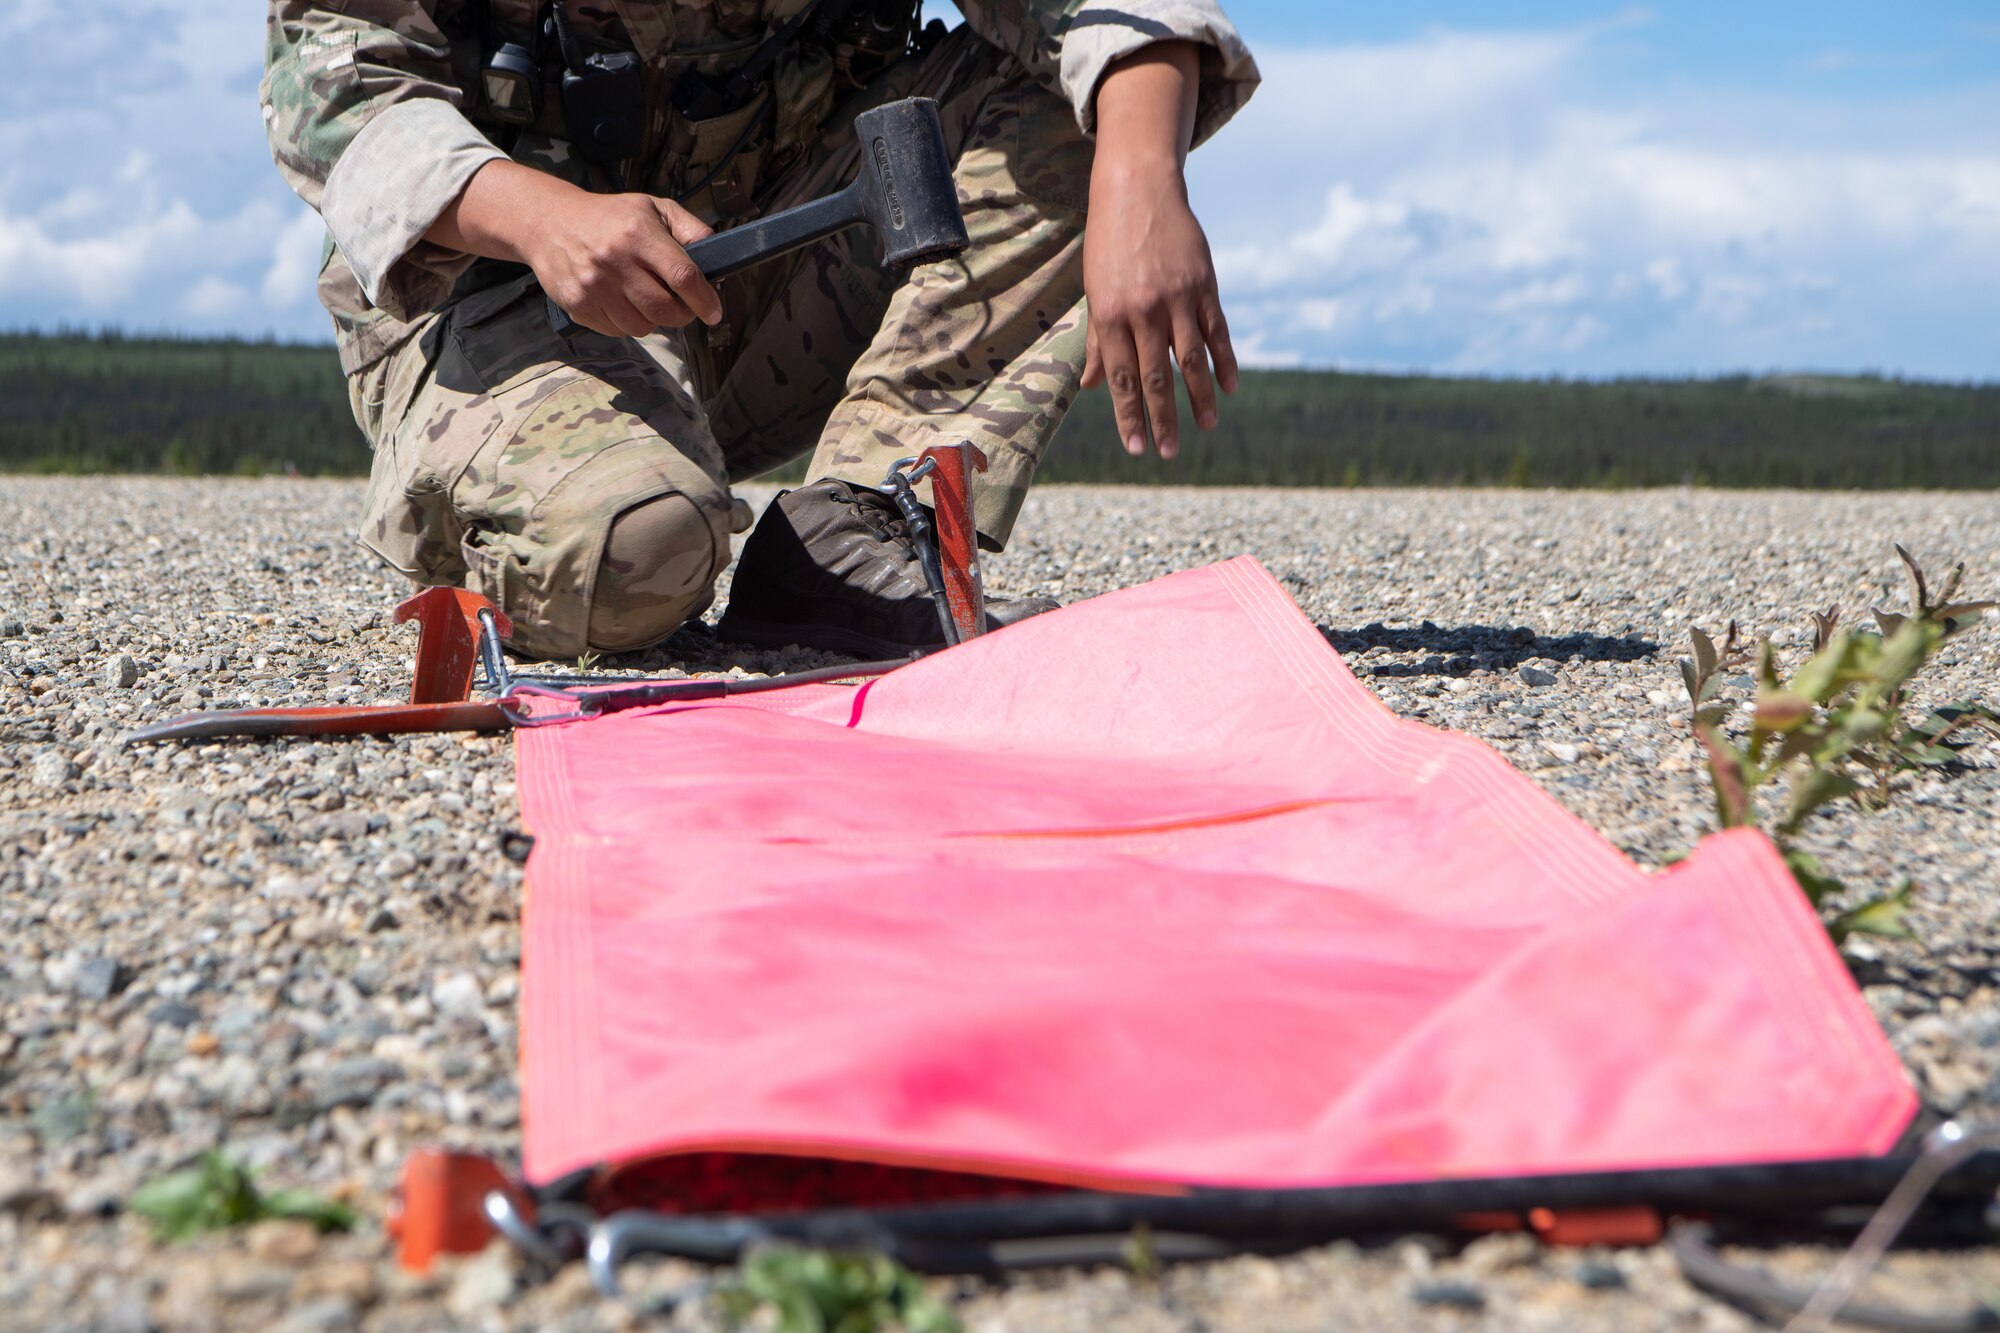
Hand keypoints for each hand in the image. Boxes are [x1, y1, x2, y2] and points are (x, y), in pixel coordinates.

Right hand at [425, 160, 723, 336]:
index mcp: (638, 233)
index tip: (714, 312)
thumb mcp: (652, 208)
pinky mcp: (577, 304)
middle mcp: (614, 260)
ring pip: (642, 326)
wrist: (549, 222)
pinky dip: (627, 323)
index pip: (683, 276)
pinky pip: (617, 331)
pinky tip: (622, 302)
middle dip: (682, 315)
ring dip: (654, 321)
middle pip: (665, 309)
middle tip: (682, 307)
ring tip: (648, 300)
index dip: (704, 300)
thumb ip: (689, 228)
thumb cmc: (610, 217)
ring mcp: (593, 285)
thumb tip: (717, 253)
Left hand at [1080, 41, 1237, 459]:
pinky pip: (1217, 331)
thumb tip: (1094, 387)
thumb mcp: (1095, 291)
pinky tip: (1229, 387)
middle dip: (1162, 418)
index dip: (1128, 416)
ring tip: (1206, 427)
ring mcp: (1176, 298)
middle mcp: (1143, 311)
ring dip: (1200, 398)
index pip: (1122, 378)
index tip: (1136, 447)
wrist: (1138, 190)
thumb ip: (1100, 341)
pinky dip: (1225, 361)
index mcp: (1111, 316)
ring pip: (1191, 360)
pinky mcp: (1203, 285)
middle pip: (1156, 377)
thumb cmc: (1109, 245)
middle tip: (1168, 452)